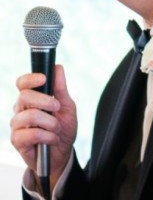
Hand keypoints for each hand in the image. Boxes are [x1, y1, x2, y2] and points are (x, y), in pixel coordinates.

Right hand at [10, 65, 76, 188]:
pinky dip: (47, 136)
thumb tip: (57, 67)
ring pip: (29, 116)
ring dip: (50, 122)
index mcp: (32, 98)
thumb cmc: (63, 127)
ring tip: (57, 128)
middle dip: (46, 101)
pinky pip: (30, 134)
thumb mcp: (67, 106)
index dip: (30, 78)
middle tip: (57, 108)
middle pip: (24, 96)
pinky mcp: (17, 141)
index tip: (44, 79)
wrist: (62, 152)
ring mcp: (17, 125)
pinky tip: (52, 139)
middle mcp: (21, 109)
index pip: (22, 83)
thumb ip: (61, 88)